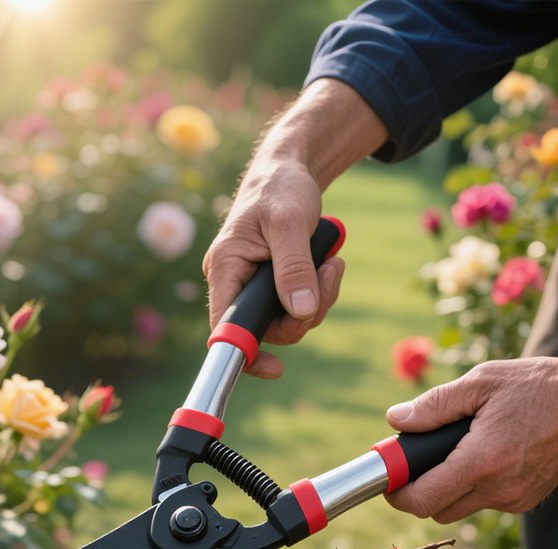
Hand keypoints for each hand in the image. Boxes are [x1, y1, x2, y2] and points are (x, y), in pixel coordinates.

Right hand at [203, 159, 344, 378]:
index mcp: (225, 267)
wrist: (288, 171)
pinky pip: (298, 307)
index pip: (226, 325)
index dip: (246, 351)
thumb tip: (301, 313)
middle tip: (328, 276)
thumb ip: (294, 267)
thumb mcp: (290, 222)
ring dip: (319, 300)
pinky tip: (328, 264)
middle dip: (304, 313)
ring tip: (332, 264)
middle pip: (268, 328)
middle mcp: (235, 282)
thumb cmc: (281, 188)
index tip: (273, 368)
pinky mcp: (274, 286)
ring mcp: (255, 287)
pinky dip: (319, 292)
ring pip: (288, 320)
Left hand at [385, 356, 557, 522]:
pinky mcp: (528, 499)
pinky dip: (475, 485)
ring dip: (448, 488)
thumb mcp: (481, 382)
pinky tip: (484, 454)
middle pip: (437, 511)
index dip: (398, 494)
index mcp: (482, 462)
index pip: (424, 500)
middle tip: (413, 465)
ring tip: (453, 451)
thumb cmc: (538, 385)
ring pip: (462, 508)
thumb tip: (396, 419)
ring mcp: (516, 499)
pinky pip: (486, 501)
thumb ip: (434, 405)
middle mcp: (499, 489)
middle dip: (419, 492)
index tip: (389, 479)